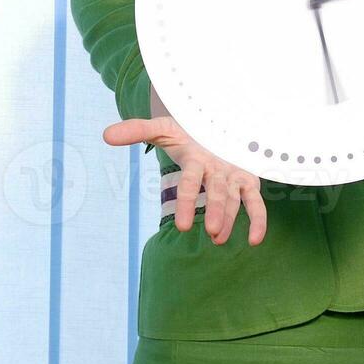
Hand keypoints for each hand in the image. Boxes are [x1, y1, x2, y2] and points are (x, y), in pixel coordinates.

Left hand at [102, 115, 267, 245]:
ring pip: (235, 198)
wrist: (212, 123)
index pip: (191, 179)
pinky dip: (259, 219)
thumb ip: (135, 131)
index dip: (187, 201)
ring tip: (218, 239)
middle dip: (215, 211)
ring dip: (231, 219)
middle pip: (217, 190)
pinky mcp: (248, 181)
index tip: (182, 226)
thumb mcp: (161, 129)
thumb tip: (105, 135)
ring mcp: (234, 173)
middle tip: (211, 232)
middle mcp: (217, 164)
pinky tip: (254, 241)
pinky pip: (256, 201)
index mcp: (196, 154)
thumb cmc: (184, 132)